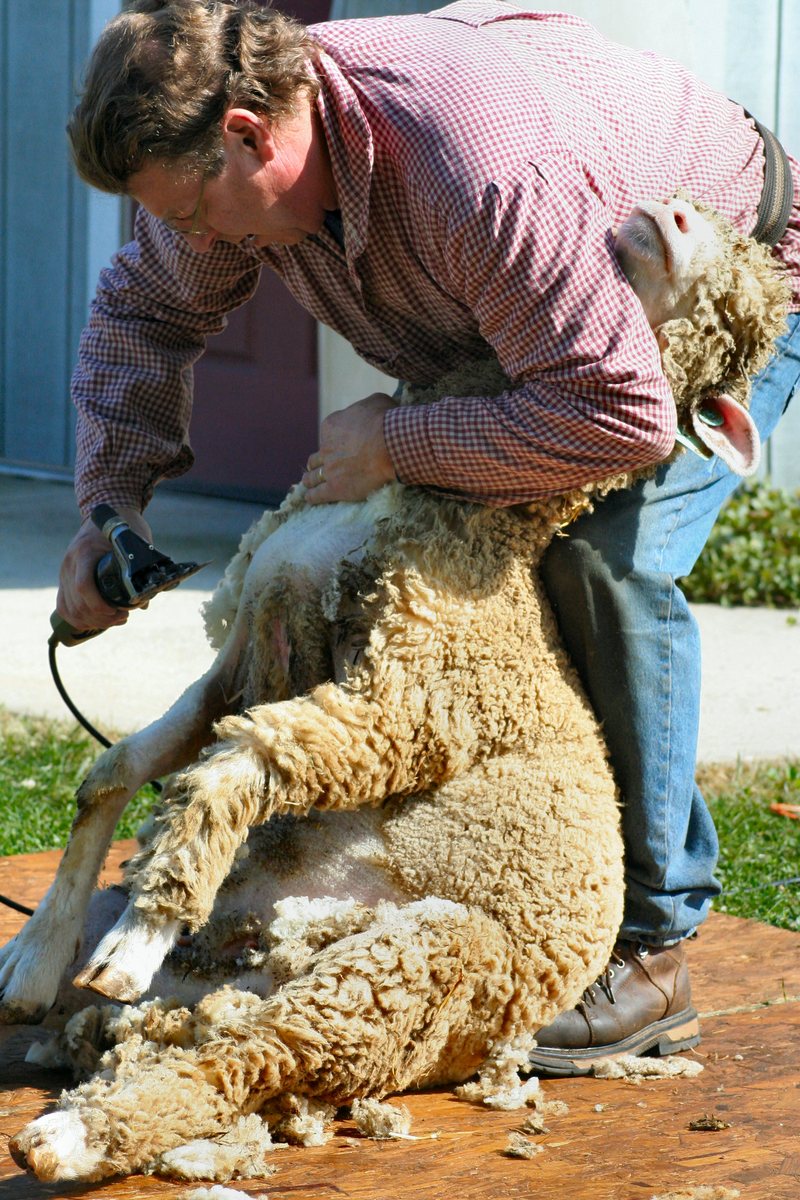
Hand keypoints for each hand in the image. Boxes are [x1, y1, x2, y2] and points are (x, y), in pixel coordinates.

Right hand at [56, 506, 152, 632]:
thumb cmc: (125, 527)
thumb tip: (144, 602)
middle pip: (77, 602)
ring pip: (69, 608)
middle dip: (101, 617)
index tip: (119, 612)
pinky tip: (96, 621)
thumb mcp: (137, 542)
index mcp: (85, 552)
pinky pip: (63, 605)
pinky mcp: (65, 579)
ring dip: (92, 620)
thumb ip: (142, 567)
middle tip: (123, 617)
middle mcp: (70, 563)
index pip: (84, 586)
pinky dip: (77, 618)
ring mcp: (65, 572)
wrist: (107, 514)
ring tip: (114, 619)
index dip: (99, 606)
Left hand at [302, 393, 397, 504]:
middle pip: (316, 458)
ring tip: (310, 483)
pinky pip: (317, 495)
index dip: (333, 442)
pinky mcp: (335, 488)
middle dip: (317, 462)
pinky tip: (311, 498)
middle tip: (320, 466)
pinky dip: (312, 497)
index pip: (326, 435)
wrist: (390, 443)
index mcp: (331, 426)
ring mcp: (329, 470)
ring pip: (312, 477)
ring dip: (310, 479)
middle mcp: (326, 448)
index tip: (340, 446)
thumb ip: (366, 406)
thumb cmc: (386, 420)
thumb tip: (372, 409)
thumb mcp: (376, 401)